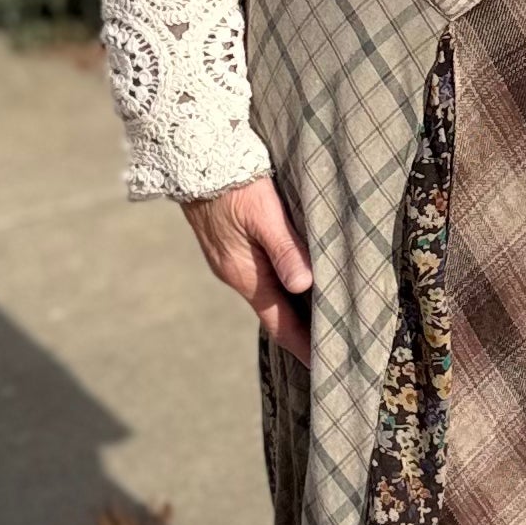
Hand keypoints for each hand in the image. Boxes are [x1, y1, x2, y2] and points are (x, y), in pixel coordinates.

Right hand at [182, 173, 312, 361]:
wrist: (192, 159)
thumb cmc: (233, 184)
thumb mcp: (264, 214)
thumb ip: (285, 249)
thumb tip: (305, 285)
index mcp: (245, 275)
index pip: (279, 322)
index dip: (302, 344)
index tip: (324, 365)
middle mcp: (236, 274)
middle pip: (275, 312)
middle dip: (302, 331)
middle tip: (333, 344)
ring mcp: (230, 261)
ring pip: (268, 294)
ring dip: (293, 309)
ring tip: (322, 318)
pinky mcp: (229, 246)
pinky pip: (260, 276)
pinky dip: (282, 288)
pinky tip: (297, 282)